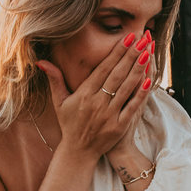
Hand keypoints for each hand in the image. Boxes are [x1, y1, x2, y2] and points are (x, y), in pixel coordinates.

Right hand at [38, 31, 152, 159]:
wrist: (78, 152)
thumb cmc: (69, 124)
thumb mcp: (59, 101)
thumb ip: (54, 79)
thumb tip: (41, 61)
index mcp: (84, 94)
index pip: (103, 69)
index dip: (116, 52)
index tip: (127, 38)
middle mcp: (96, 103)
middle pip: (117, 75)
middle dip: (131, 55)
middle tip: (143, 38)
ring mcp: (109, 115)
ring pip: (126, 88)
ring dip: (138, 69)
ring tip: (149, 51)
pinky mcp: (119, 127)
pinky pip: (132, 107)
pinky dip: (140, 94)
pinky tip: (149, 80)